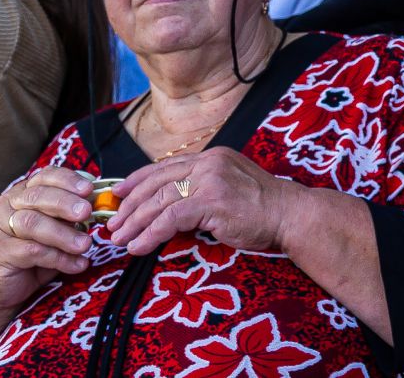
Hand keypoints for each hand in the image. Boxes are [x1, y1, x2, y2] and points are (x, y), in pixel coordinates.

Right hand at [0, 168, 94, 318]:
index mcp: (21, 194)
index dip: (67, 180)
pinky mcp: (0, 253)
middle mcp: (7, 206)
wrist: (0, 291)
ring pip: (34, 223)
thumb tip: (99, 205)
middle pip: (37, 196)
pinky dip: (59, 257)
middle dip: (66, 203)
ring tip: (86, 244)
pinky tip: (77, 264)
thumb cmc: (32, 256)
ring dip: (64, 234)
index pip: (44, 177)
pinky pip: (32, 251)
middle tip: (88, 212)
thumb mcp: (54, 231)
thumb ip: (69, 217)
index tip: (89, 189)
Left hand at [106, 146, 294, 256]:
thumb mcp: (228, 189)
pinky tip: (139, 246)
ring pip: (159, 200)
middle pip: (156, 182)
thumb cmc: (262, 209)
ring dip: (134, 223)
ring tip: (119, 240)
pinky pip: (171, 218)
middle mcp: (208, 163)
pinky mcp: (212, 201)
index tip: (118, 195)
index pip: (163, 166)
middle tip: (112, 225)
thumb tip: (169, 209)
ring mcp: (210, 180)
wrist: (291, 214)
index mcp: (211, 157)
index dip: (136, 181)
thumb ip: (202, 191)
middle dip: (129, 206)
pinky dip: (150, 234)